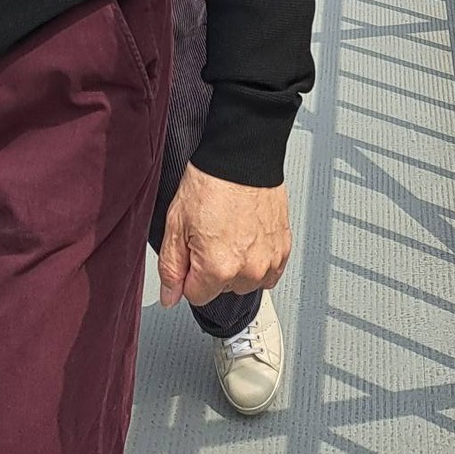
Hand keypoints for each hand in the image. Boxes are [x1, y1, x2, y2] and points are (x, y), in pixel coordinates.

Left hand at [157, 163, 291, 308]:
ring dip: (237, 266)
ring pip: (245, 282)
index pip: (195, 295)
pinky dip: (257, 260)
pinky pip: (268, 272)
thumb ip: (171, 267)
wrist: (242, 157)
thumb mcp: (176, 223)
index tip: (193, 250)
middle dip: (213, 268)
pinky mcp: (283, 249)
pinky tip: (248, 237)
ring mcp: (269, 261)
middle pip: (221, 288)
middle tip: (212, 234)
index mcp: (218, 267)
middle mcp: (248, 270)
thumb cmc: (211, 183)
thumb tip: (171, 296)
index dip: (189, 273)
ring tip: (231, 233)